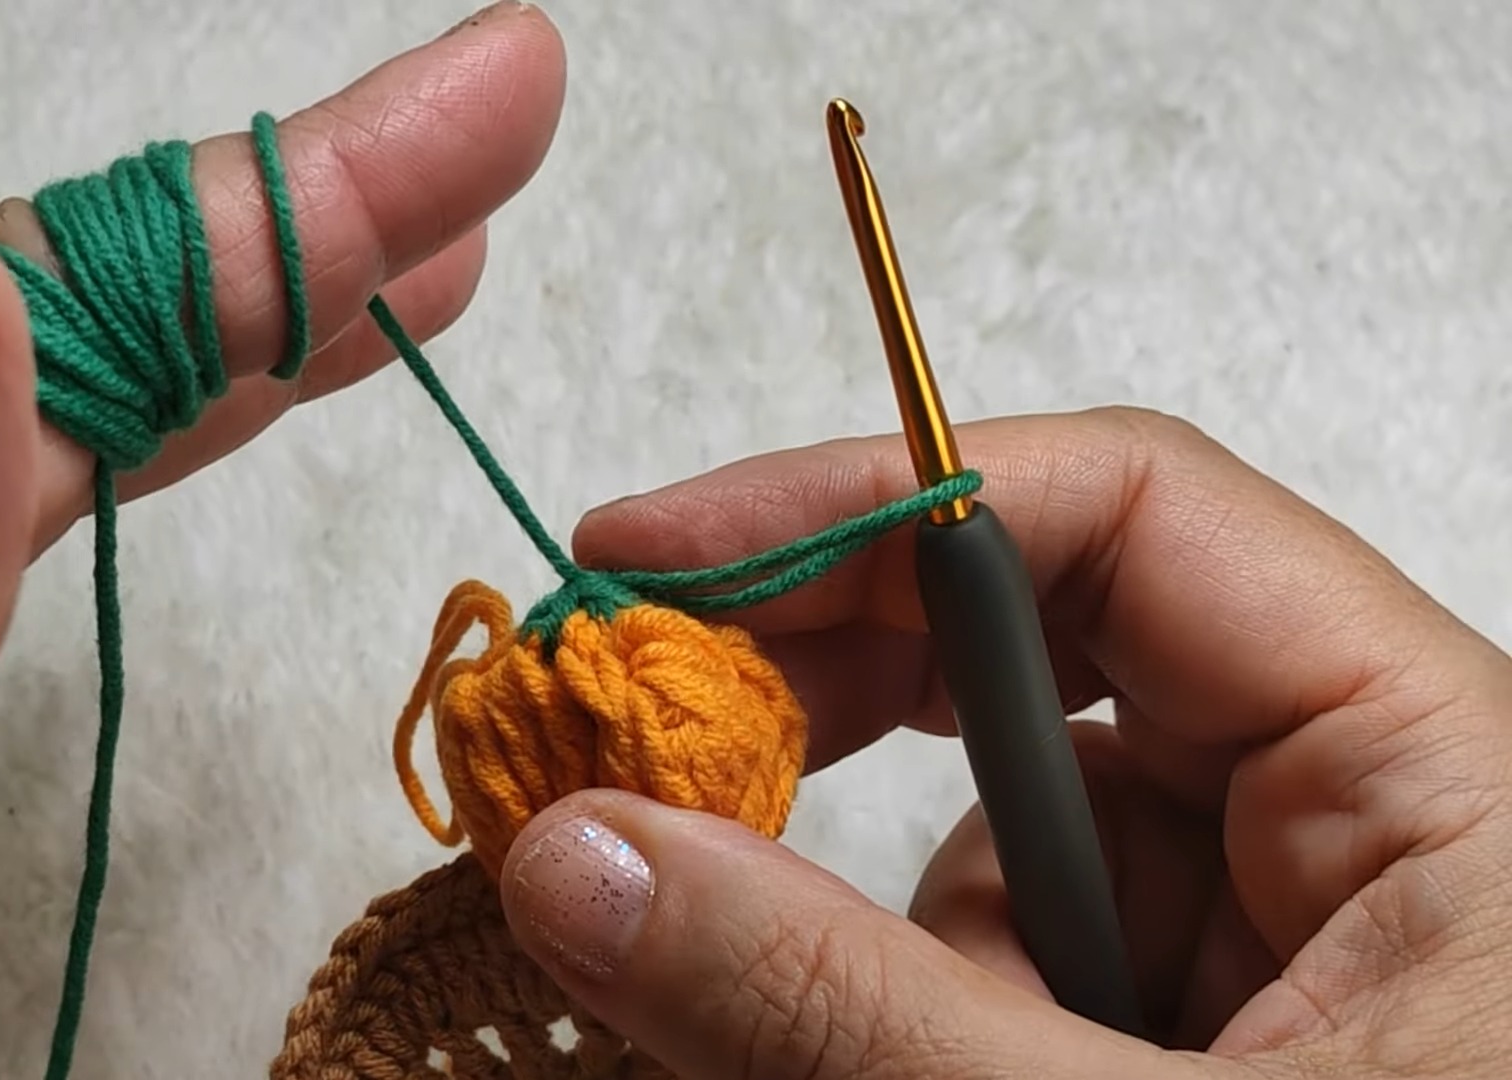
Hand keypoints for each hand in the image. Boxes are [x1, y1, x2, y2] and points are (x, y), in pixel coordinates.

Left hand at [0, 6, 564, 1074]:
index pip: (17, 333)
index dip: (276, 211)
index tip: (490, 101)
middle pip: (25, 346)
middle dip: (280, 234)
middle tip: (477, 154)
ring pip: (5, 437)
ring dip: (214, 331)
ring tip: (375, 273)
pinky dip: (117, 475)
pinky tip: (169, 465)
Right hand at [499, 407, 1511, 1078]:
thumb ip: (843, 1008)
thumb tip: (573, 853)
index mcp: (1436, 766)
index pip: (1124, 511)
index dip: (870, 500)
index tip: (648, 554)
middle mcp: (1362, 811)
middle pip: (1037, 647)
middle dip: (825, 705)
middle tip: (641, 756)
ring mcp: (1283, 928)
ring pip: (1004, 841)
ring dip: (879, 937)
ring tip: (796, 1034)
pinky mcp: (1217, 1025)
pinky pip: (1020, 961)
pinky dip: (922, 1013)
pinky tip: (903, 1073)